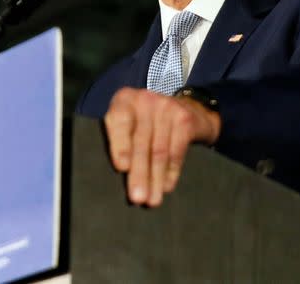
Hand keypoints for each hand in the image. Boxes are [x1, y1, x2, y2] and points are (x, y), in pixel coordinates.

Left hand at [104, 87, 220, 206]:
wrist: (187, 108)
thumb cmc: (146, 123)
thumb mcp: (129, 122)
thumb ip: (118, 138)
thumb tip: (112, 175)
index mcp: (123, 99)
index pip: (119, 121)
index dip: (120, 144)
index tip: (122, 168)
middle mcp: (144, 99)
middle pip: (140, 141)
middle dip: (139, 173)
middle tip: (137, 198)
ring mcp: (166, 107)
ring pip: (158, 150)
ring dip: (155, 179)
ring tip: (151, 200)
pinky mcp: (184, 119)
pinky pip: (176, 151)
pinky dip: (171, 172)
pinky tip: (166, 187)